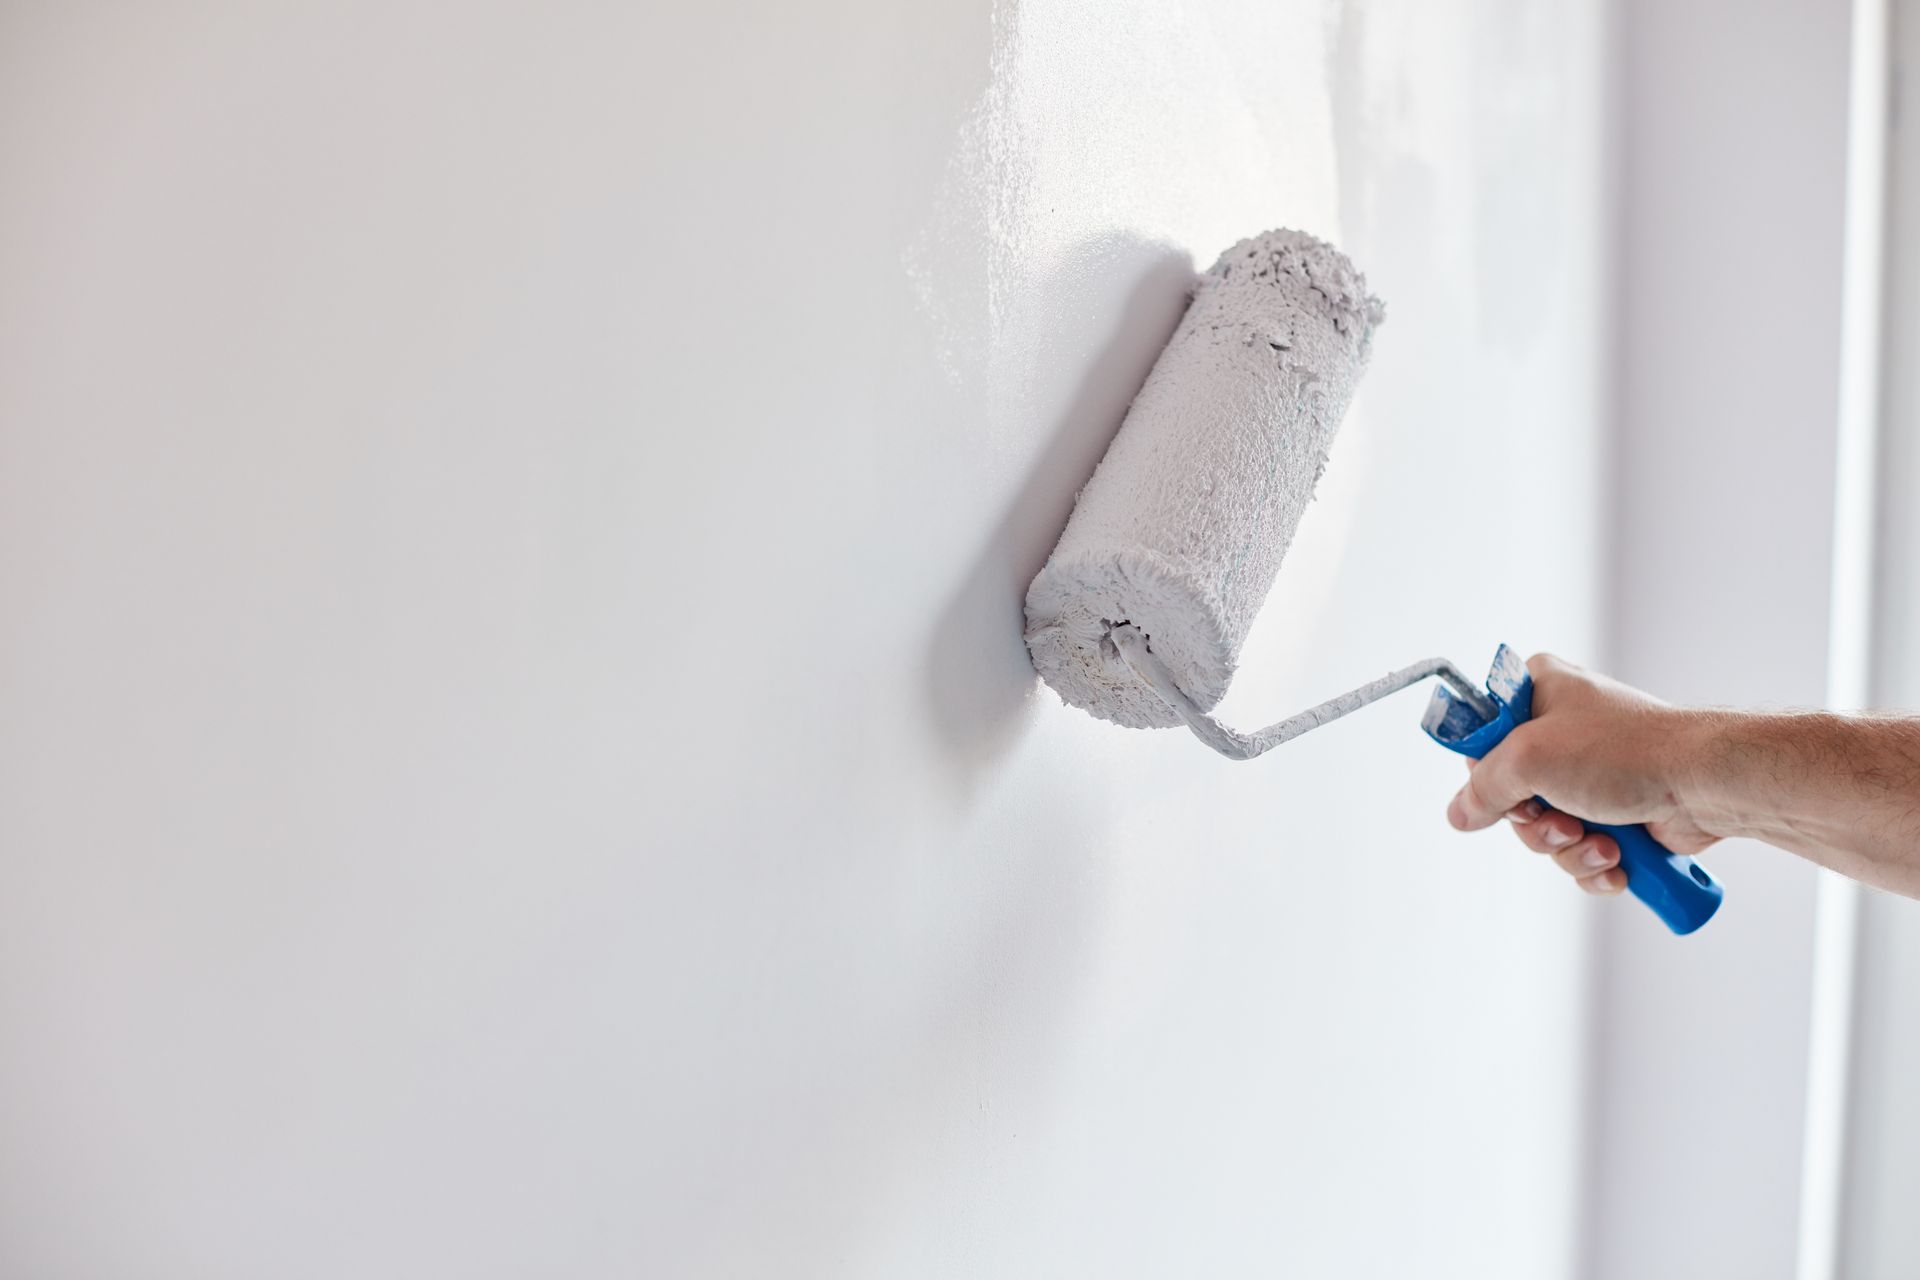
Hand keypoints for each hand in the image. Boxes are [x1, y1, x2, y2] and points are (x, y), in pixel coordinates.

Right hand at [1444, 653, 1720, 895]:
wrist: (1704, 784)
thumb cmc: (1625, 751)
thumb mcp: (1530, 759)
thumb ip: (1483, 787)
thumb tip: (1459, 814)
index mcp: (1539, 693)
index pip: (1482, 735)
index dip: (1486, 772)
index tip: (1505, 790)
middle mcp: (1562, 730)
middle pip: (1511, 795)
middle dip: (1536, 825)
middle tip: (1562, 823)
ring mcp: (1590, 774)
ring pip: (1546, 830)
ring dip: (1570, 849)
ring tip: (1603, 844)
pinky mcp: (1615, 811)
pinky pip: (1582, 851)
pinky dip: (1596, 864)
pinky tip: (1619, 860)